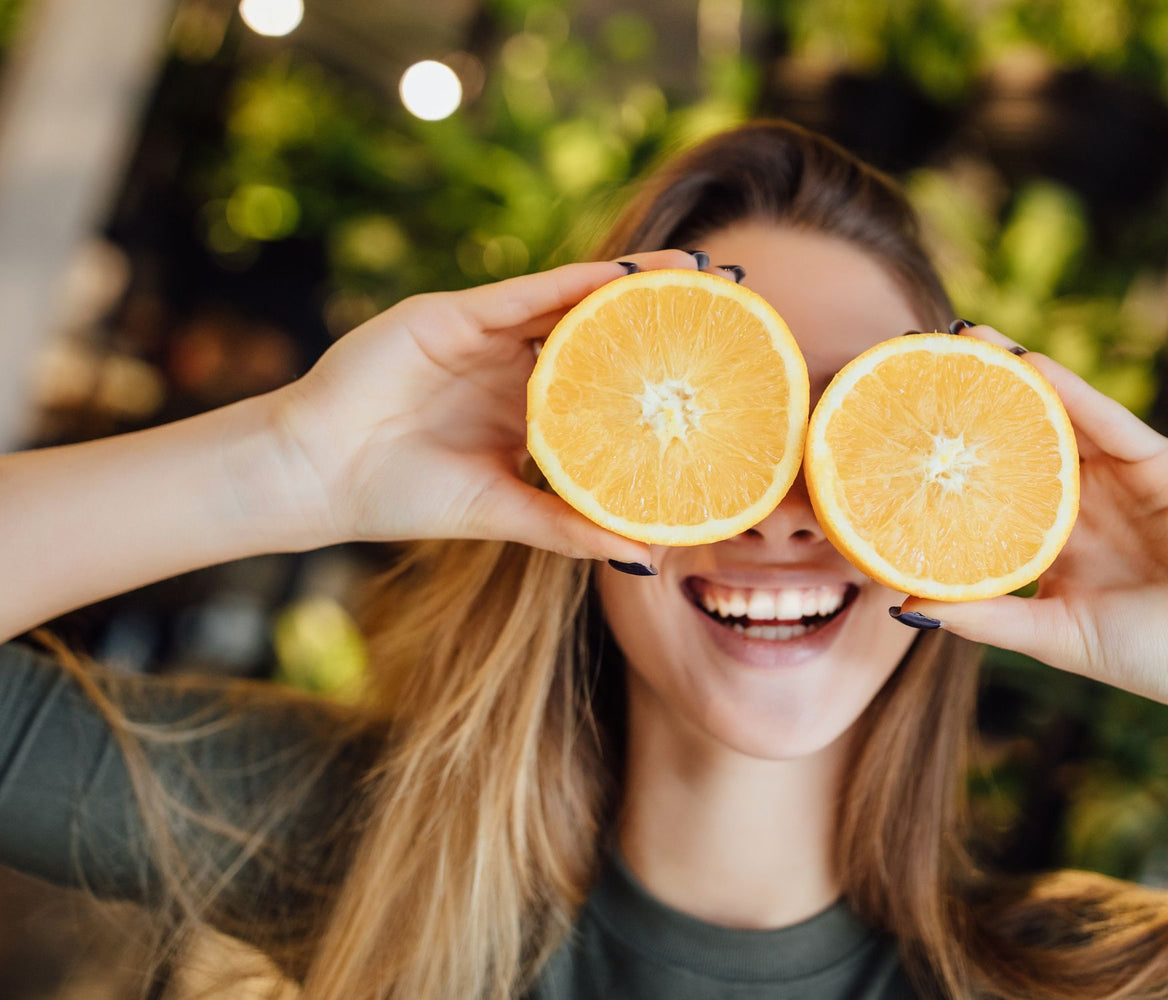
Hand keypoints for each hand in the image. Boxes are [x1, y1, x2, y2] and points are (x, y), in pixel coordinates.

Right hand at [261, 250, 715, 560]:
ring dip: (633, 283)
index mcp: (527, 408)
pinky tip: (625, 274)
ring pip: (573, 298)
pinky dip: (577, 282)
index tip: (722, 368)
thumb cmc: (400, 496)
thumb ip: (567, 527)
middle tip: (731, 299)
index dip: (660, 370)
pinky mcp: (455, 315)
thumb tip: (641, 558)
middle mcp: (514, 365)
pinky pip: (528, 293)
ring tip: (696, 271)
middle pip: (602, 329)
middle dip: (661, 314)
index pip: (607, 379)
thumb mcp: (502, 511)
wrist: (317, 475)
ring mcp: (487, 336)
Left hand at [895, 326, 1167, 720]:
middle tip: (922, 353)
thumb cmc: (1147, 655)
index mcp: (1054, 533)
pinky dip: (1074, 392)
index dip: (953, 450)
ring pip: (1063, 413)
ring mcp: (1125, 476)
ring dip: (1018, 373)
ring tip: (968, 338)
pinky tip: (1035, 365)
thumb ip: (986, 618)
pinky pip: (1112, 422)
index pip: (994, 480)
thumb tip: (903, 606)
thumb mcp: (1052, 635)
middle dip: (977, 394)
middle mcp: (1084, 496)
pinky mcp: (1166, 464)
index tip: (899, 422)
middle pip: (1022, 433)